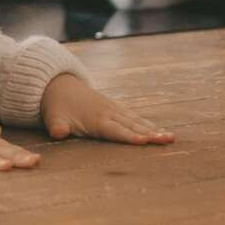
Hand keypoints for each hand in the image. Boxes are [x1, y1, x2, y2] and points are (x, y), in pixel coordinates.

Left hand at [39, 74, 174, 145]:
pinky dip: (147, 123)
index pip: (115, 130)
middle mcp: (108, 113)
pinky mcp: (115, 108)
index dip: (129, 136)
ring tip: (171, 137)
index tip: (145, 141)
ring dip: (154, 128)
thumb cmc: (56, 106)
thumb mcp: (53, 117)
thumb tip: (57, 133)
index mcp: (96, 119)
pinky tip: (159, 130)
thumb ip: (57, 126)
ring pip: (137, 120)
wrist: (59, 84)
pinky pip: (134, 116)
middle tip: (169, 140)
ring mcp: (113, 109)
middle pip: (133, 125)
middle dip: (151, 133)